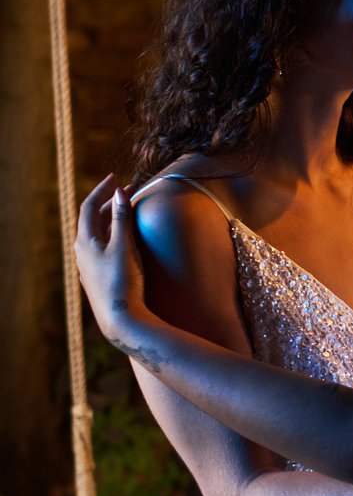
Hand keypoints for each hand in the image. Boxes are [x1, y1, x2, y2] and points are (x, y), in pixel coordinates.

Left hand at [76, 174, 150, 339]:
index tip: (116, 178)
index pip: (89, 206)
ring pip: (96, 233)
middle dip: (108, 202)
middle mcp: (82, 250)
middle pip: (92, 219)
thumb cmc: (122, 281)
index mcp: (85, 240)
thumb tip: (119, 192)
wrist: (119, 318)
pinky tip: (122, 239)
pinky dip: (111, 234)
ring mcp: (88, 264)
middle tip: (128, 191)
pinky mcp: (97, 275)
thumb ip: (121, 218)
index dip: (101, 189)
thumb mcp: (124, 246)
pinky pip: (101, 246)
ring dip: (110, 218)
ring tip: (126, 211)